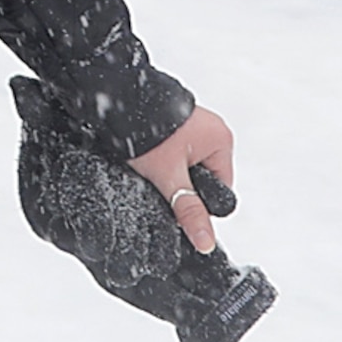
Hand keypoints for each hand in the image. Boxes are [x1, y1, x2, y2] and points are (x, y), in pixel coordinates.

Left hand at [129, 105, 236, 253]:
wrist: (119, 98)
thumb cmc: (147, 131)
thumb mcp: (170, 177)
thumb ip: (189, 210)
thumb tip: (206, 243)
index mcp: (221, 140)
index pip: (221, 188)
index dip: (199, 200)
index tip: (177, 197)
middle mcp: (212, 130)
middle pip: (203, 177)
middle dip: (183, 183)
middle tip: (162, 178)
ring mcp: (194, 125)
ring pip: (187, 165)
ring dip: (171, 170)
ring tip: (154, 163)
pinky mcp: (176, 124)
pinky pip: (176, 151)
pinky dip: (164, 158)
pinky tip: (150, 154)